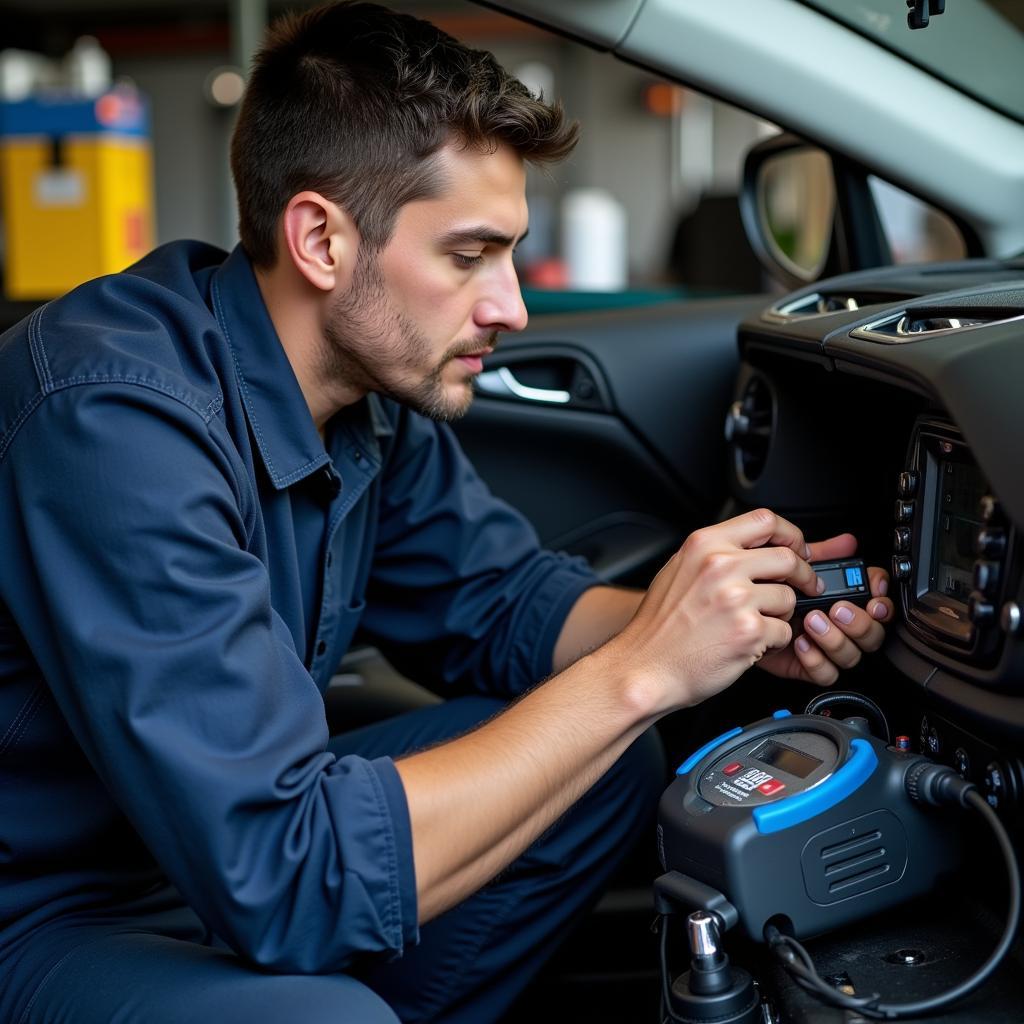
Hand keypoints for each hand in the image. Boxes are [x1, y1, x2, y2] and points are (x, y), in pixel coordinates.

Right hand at [615, 508, 820, 712]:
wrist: (644, 667)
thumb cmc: (659, 627)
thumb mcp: (678, 571)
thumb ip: (713, 554)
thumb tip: (753, 547)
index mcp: (704, 545)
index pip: (765, 521)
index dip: (791, 535)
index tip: (797, 549)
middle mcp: (721, 566)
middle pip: (788, 558)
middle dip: (803, 576)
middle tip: (805, 587)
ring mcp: (736, 598)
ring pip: (789, 597)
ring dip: (781, 614)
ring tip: (758, 624)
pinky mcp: (749, 630)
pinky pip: (785, 631)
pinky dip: (774, 641)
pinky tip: (751, 644)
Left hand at [759, 533, 894, 685]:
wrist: (735, 616)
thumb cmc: (767, 590)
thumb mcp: (794, 567)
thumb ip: (823, 555)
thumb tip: (847, 542)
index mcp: (845, 602)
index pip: (879, 605)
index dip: (883, 601)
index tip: (874, 592)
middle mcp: (841, 627)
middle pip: (873, 634)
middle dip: (860, 622)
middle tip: (837, 608)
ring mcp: (826, 648)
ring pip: (852, 655)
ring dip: (835, 638)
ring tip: (811, 621)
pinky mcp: (808, 666)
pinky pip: (826, 674)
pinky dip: (816, 660)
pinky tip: (800, 643)